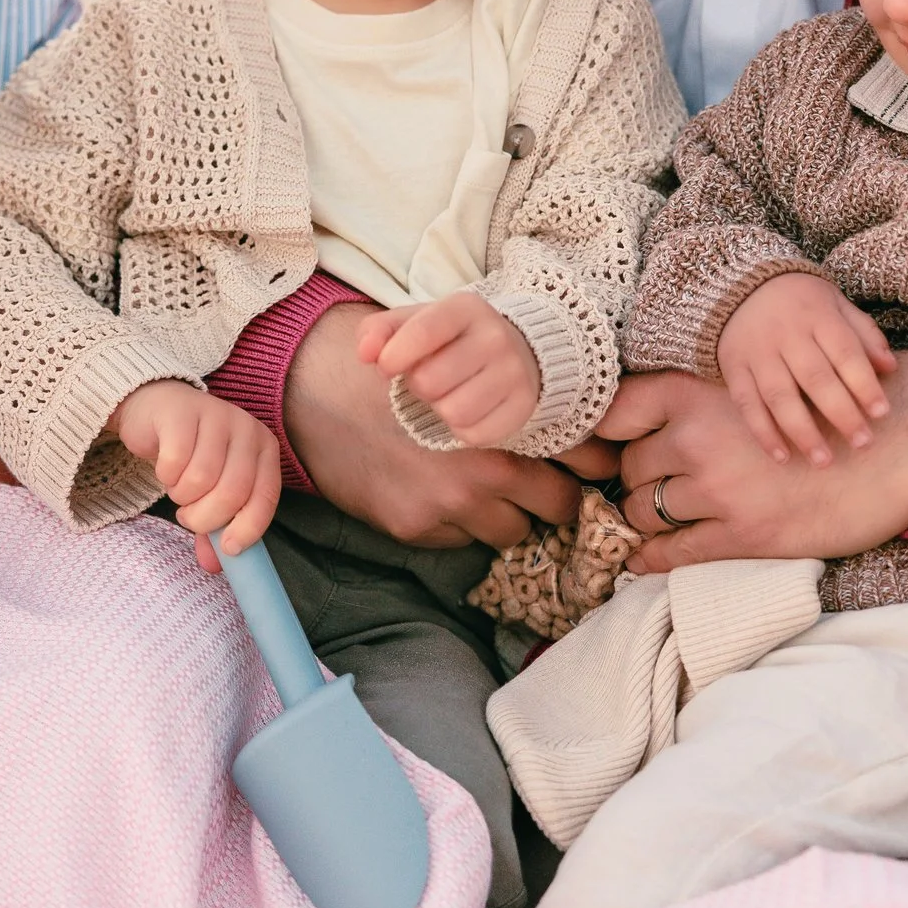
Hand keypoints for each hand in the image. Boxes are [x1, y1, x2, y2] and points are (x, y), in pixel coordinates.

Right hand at [112, 380, 281, 569]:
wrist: (155, 409)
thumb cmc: (191, 454)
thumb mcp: (210, 491)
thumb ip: (217, 527)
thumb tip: (217, 566)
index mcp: (264, 447)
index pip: (265, 496)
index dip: (249, 528)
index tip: (229, 548)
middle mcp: (245, 428)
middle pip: (232, 492)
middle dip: (205, 517)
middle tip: (189, 517)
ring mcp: (214, 415)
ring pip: (201, 479)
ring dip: (182, 496)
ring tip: (178, 489)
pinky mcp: (180, 413)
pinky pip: (174, 462)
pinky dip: (166, 476)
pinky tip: (165, 469)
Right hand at [285, 302, 587, 549]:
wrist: (316, 390)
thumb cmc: (393, 371)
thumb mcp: (460, 367)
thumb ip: (515, 396)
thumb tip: (573, 424)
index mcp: (501, 429)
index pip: (581, 464)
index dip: (591, 467)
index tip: (591, 469)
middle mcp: (481, 475)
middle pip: (555, 509)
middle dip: (551, 498)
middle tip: (538, 483)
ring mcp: (446, 508)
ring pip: (509, 532)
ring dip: (503, 514)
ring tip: (480, 487)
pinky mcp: (413, 528)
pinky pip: (459, 540)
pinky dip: (457, 523)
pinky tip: (435, 491)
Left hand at [357, 292, 538, 447]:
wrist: (519, 349)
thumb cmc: (451, 338)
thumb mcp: (415, 322)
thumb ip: (378, 330)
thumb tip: (365, 353)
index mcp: (464, 308)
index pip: (421, 333)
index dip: (393, 357)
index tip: (385, 368)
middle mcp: (495, 337)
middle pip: (429, 382)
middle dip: (418, 386)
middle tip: (428, 379)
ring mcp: (514, 372)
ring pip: (454, 412)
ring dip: (440, 409)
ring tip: (448, 394)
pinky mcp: (523, 406)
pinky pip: (475, 434)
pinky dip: (462, 429)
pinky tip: (468, 410)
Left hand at [601, 350, 907, 574]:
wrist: (892, 445)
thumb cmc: (821, 413)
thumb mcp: (749, 387)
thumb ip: (696, 401)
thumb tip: (636, 428)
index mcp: (695, 392)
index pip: (616, 413)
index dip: (599, 436)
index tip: (594, 452)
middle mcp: (697, 437)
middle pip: (631, 469)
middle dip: (634, 482)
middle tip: (642, 491)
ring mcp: (719, 488)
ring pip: (645, 511)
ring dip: (644, 519)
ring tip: (651, 521)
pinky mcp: (743, 533)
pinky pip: (674, 552)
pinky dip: (650, 558)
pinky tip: (641, 559)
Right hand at [717, 272, 895, 463]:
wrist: (738, 285)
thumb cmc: (799, 300)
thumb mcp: (835, 303)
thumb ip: (863, 333)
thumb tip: (890, 368)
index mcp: (817, 316)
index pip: (845, 353)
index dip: (864, 384)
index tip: (882, 413)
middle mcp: (785, 334)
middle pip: (815, 378)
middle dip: (841, 413)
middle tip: (863, 443)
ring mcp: (756, 352)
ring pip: (780, 396)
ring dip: (802, 432)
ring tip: (824, 460)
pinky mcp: (733, 367)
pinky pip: (746, 404)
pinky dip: (762, 432)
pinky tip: (781, 456)